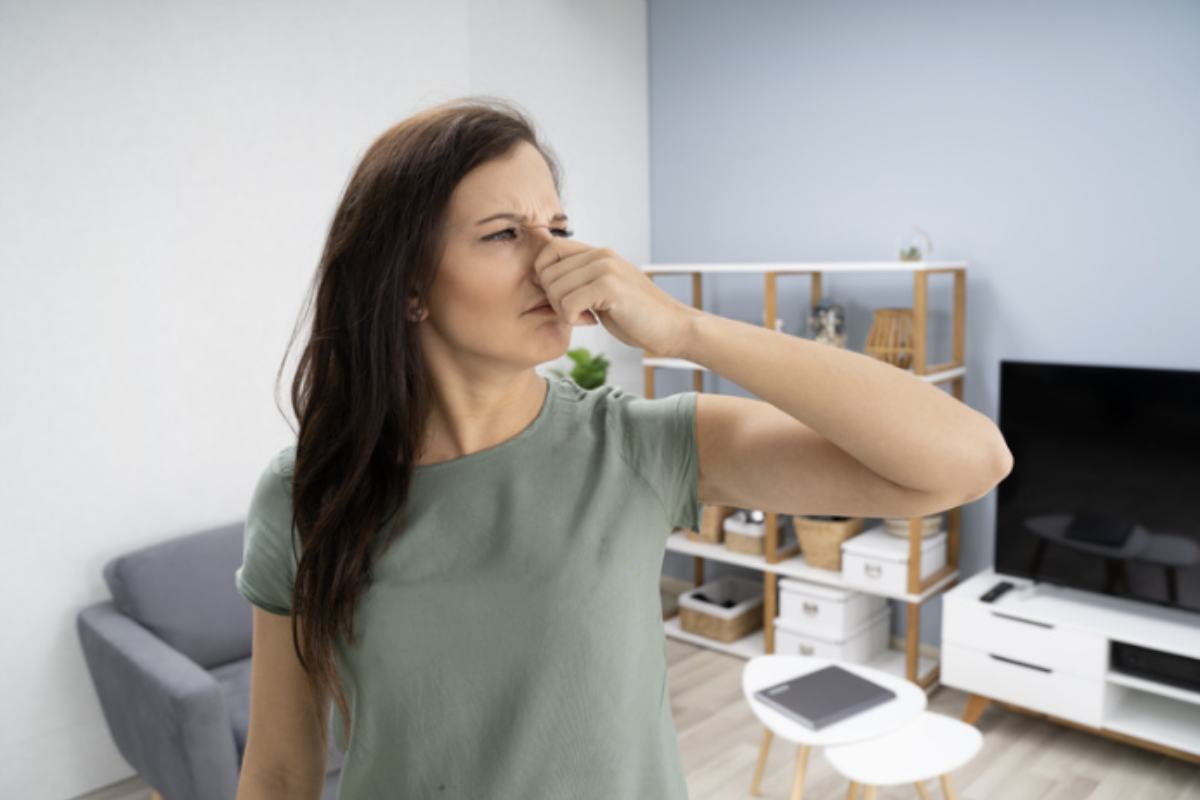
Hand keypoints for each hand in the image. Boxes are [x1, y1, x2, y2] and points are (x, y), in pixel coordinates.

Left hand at [532, 238, 697, 355]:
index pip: (550, 249)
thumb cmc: (638, 315)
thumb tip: (545, 277)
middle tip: (576, 312)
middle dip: (553, 299)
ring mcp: (606, 268)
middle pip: (547, 271)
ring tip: (587, 317)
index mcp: (599, 253)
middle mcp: (601, 255)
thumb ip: (582, 280)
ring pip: (554, 289)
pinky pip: (567, 304)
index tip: (562, 297)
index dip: (544, 275)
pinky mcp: (609, 287)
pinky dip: (572, 319)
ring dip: (563, 311)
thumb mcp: (605, 290)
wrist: (674, 328)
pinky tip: (592, 321)